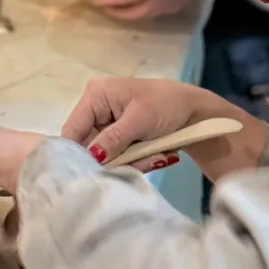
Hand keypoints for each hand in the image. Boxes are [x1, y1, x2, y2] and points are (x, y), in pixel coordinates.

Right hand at [61, 77, 212, 168]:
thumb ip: (113, 139)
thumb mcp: (140, 120)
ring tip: (155, 157)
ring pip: (105, 154)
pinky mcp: (119, 136)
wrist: (195, 110)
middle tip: (139, 162)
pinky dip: (136, 160)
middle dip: (112, 159)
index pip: (73, 129)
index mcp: (95, 95)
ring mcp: (108, 124)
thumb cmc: (166, 105)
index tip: (93, 172)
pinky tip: (155, 156)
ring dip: (129, 161)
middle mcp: (96, 109)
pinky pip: (118, 155)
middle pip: (88, 145)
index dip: (78, 152)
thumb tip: (92, 156)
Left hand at [94, 0, 217, 20]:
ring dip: (128, 14)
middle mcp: (157, 3)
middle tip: (102, 9)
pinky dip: (142, 11)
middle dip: (115, 13)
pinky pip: (154, 13)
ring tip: (119, 9)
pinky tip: (144, 4)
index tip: (91, 1)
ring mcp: (169, 6)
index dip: (106, 1)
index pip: (122, 0)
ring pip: (143, 16)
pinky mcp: (179, 5)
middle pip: (131, 14)